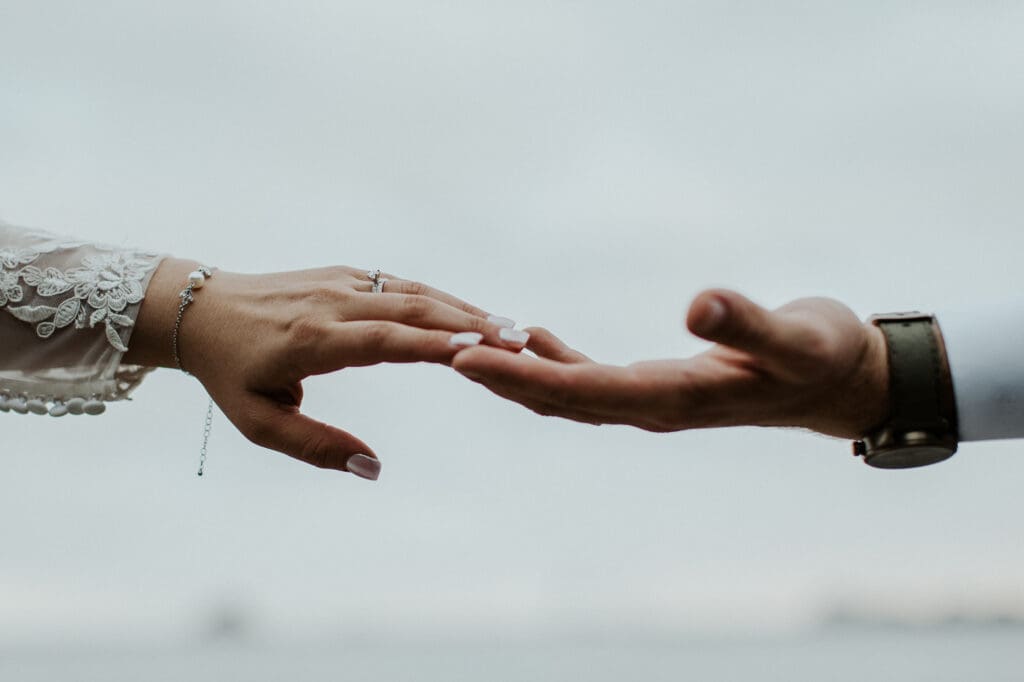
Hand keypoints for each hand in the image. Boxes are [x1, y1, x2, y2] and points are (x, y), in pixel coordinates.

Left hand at [124, 258, 525, 478]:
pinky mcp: (345, 274)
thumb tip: (373, 469)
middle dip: (469, 322)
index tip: (483, 347)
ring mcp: (341, 281)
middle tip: (520, 340)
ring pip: (413, 291)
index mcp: (312, 340)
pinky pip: (401, 284)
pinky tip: (469, 313)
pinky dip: (440, 298)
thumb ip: (315, 447)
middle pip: (412, 308)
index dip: (435, 342)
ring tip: (510, 327)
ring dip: (462, 307)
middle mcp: (333, 303)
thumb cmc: (230, 374)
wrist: (200, 311)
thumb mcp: (258, 423)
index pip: (385, 339)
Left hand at [452, 289, 889, 438]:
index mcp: (676, 399)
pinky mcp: (659, 385)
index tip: (468, 358)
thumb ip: (748, 326)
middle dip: (501, 378)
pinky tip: (531, 337)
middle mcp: (655, 407)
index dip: (522, 376)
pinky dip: (554, 361)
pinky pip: (591, 379)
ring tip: (471, 345)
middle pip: (561, 398)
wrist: (844, 382)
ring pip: (570, 392)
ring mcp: (654, 399)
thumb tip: (698, 304)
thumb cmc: (824, 358)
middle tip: (444, 351)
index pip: (583, 391)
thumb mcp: (796, 339)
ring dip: (519, 373)